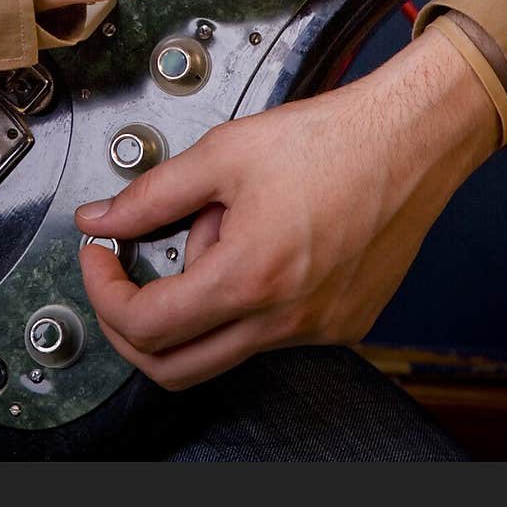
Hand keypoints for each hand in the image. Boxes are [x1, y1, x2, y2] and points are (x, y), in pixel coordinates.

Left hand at [74, 27, 498, 389]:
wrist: (407, 139)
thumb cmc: (330, 139)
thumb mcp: (223, 153)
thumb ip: (150, 194)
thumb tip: (100, 218)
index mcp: (249, 277)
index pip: (146, 327)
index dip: (103, 294)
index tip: (99, 259)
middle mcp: (286, 320)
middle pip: (175, 367)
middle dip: (133, 325)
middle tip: (123, 277)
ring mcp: (320, 330)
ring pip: (227, 345)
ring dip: (203, 296)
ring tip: (225, 226)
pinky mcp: (345, 325)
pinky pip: (272, 333)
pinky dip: (248, 297)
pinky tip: (264, 240)